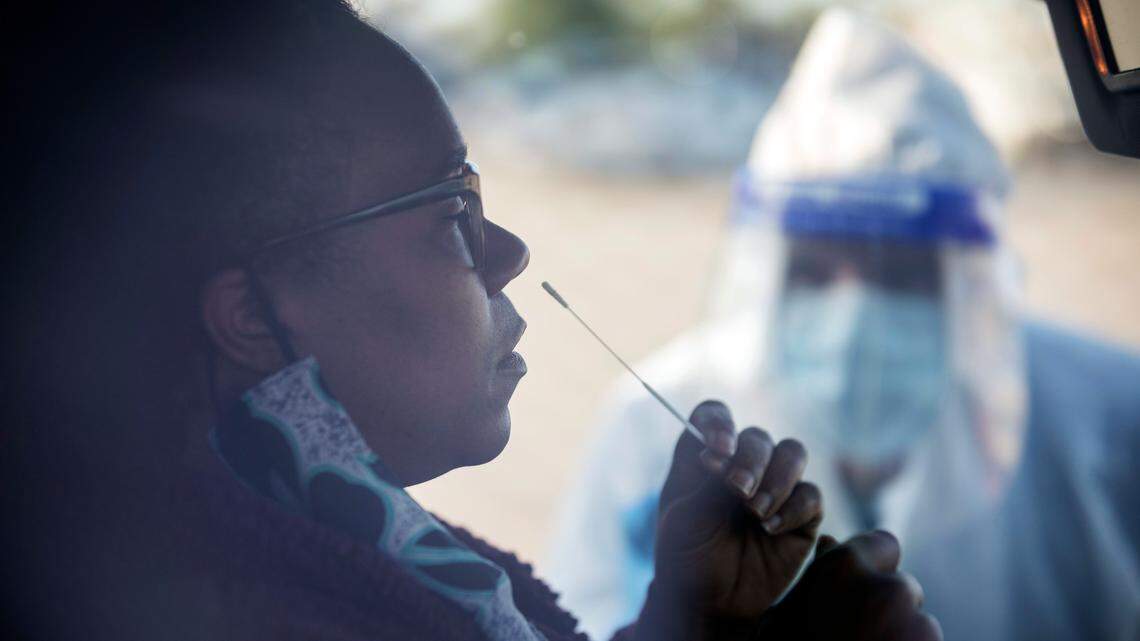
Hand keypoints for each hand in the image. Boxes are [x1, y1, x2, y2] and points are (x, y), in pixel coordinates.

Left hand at [635, 400, 822, 640]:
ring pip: (792, 454)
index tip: (719, 448)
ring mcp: (774, 488)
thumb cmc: (688, 557)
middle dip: (751, 460)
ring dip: (777, 478)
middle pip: (758, 437)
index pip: (713, 417)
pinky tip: (771, 529)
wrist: (710, 602)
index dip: (719, 423)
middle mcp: (741, 466)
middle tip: (738, 491)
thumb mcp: (685, 521)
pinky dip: (794, 508)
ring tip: (756, 511)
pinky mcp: (801, 516)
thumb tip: (732, 455)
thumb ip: (709, 486)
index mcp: (704, 458)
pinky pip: (811, 495)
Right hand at [758, 531, 941, 640]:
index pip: (883, 544)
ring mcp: (919, 626)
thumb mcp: (786, 616)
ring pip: (918, 624)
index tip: (862, 589)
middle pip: (902, 588)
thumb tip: (830, 542)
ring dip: (901, 638)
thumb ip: (816, 576)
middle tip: (859, 638)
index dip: (874, 565)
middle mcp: (888, 589)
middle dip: (887, 609)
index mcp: (845, 568)